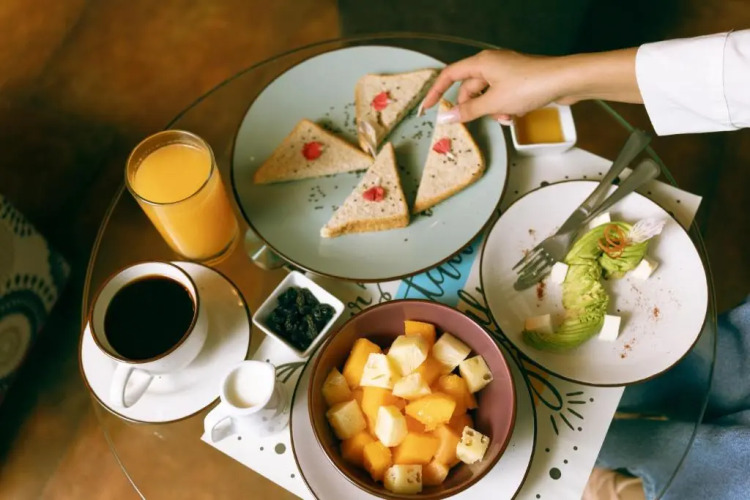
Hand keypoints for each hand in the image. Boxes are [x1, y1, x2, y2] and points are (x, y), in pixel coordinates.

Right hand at [421, 48, 640, 123]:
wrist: (565, 80)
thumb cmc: (528, 86)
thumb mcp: (493, 102)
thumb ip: (468, 111)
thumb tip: (446, 118)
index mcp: (481, 63)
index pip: (449, 75)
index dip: (436, 92)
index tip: (428, 108)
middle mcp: (492, 64)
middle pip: (470, 89)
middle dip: (473, 107)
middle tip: (474, 122)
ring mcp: (506, 73)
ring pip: (487, 96)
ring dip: (491, 111)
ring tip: (505, 118)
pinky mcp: (519, 81)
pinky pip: (502, 97)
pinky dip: (504, 108)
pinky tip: (514, 116)